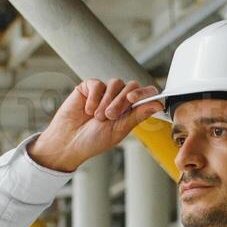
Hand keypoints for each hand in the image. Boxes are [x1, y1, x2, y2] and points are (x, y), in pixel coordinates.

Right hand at [26, 79, 163, 172]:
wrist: (68, 143)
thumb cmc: (92, 141)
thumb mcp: (119, 130)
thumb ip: (138, 115)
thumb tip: (158, 104)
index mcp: (129, 110)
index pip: (145, 94)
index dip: (145, 93)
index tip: (136, 99)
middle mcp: (118, 99)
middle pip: (131, 86)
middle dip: (122, 101)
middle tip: (111, 116)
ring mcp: (103, 92)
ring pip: (115, 83)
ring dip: (108, 101)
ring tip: (98, 117)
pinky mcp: (89, 87)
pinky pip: (98, 84)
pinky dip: (94, 98)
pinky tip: (88, 110)